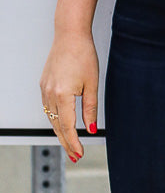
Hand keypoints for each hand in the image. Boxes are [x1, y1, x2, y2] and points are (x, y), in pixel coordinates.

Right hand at [39, 31, 99, 161]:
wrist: (70, 36)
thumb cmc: (84, 56)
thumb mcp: (92, 84)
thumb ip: (90, 108)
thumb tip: (91, 128)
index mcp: (62, 95)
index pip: (66, 126)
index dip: (73, 142)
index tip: (79, 153)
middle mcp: (49, 95)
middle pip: (56, 126)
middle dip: (66, 142)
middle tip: (75, 156)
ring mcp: (44, 90)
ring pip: (50, 118)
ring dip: (59, 132)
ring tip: (70, 143)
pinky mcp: (43, 85)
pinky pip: (47, 107)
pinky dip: (55, 118)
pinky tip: (61, 124)